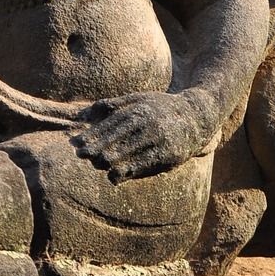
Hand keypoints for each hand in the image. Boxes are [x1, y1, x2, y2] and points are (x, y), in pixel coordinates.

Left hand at [70, 88, 218, 181]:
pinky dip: (126, 173)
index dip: (91, 138)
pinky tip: (115, 177)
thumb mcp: (139, 98)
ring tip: (98, 166)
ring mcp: (157, 140)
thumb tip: (88, 111)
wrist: (197, 116)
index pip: (108, 127)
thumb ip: (114, 105)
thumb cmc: (162, 107)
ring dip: (109, 163)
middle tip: (84, 157)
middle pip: (115, 142)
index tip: (77, 146)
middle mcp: (146, 125)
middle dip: (96, 152)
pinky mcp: (168, 155)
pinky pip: (143, 166)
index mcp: (137, 111)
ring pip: (127, 156)